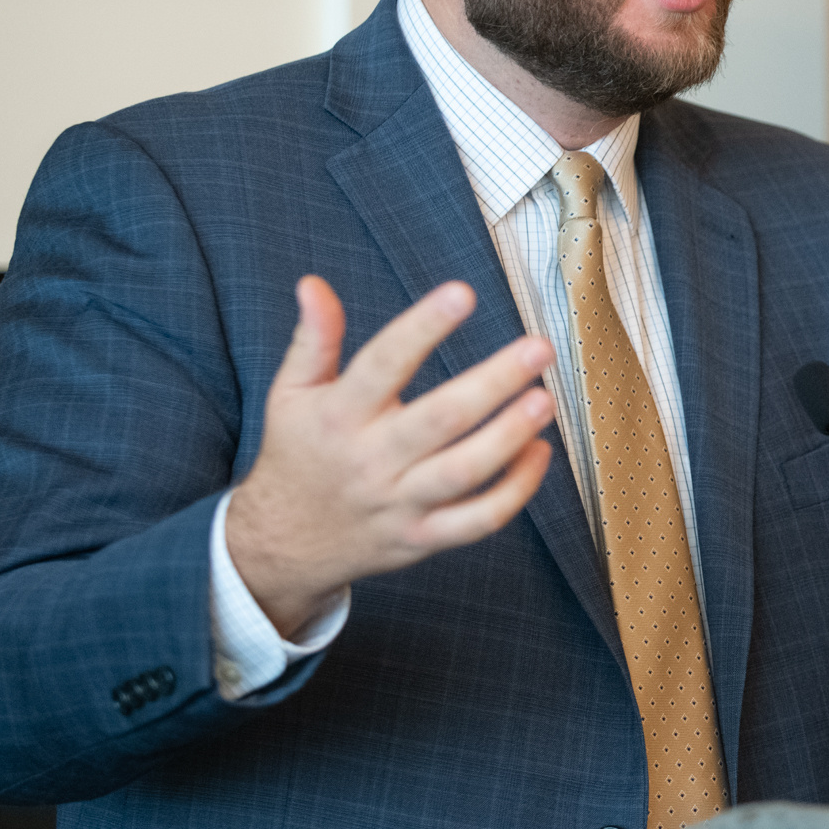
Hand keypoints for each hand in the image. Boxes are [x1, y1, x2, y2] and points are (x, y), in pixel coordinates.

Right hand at [226, 276, 555, 635]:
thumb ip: (312, 339)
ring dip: (510, 436)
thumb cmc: (299, 455)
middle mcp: (371, 460)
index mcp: (338, 415)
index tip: (462, 293)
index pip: (383, 364)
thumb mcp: (290, 393)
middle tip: (538, 347)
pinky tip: (539, 452)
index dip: (423, 327)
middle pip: (440, 419)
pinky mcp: (422, 537)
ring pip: (464, 473)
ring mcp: (399, 503)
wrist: (284, 544)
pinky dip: (515, 490)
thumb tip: (313, 283)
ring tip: (544, 399)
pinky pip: (477, 520)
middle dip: (494, 381)